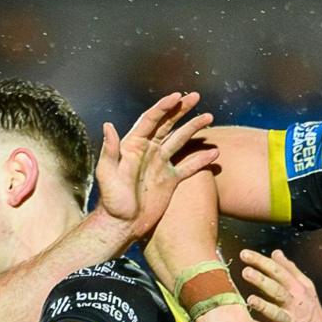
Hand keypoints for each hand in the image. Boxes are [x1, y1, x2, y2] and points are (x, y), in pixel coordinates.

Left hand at [95, 91, 218, 237]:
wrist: (122, 225)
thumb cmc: (111, 201)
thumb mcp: (107, 175)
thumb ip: (110, 151)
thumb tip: (108, 126)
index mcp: (133, 146)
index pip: (150, 120)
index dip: (163, 107)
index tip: (177, 96)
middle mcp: (148, 151)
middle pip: (167, 124)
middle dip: (181, 110)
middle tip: (195, 96)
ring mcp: (160, 164)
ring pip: (180, 140)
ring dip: (193, 128)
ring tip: (209, 117)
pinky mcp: (170, 180)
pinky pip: (189, 166)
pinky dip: (201, 159)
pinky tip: (215, 153)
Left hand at [240, 249, 321, 321]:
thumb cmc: (311, 314)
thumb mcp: (306, 289)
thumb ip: (290, 270)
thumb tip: (276, 253)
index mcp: (298, 289)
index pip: (279, 271)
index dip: (262, 262)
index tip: (245, 254)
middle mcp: (295, 303)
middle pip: (277, 289)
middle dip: (262, 280)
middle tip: (246, 272)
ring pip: (277, 313)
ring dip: (264, 306)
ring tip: (250, 300)